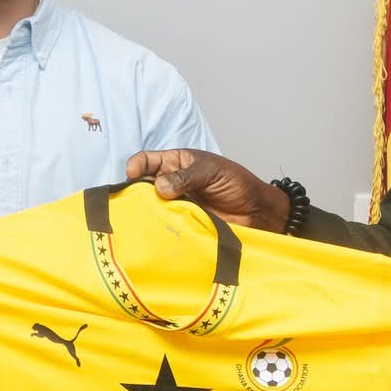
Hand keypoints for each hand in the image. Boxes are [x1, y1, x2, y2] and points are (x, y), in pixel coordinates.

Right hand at [125, 149, 289, 231]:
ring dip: (148, 212)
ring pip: (151, 207)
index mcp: (176, 163)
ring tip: (146, 217)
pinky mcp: (181, 224)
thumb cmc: (237, 183)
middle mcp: (171, 184)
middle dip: (137, 191)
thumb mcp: (210, 171)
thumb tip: (159, 187)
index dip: (136, 165)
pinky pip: (164, 225)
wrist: (257, 211)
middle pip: (143, 186)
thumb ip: (185, 177)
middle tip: (138, 200)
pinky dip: (159, 227)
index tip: (133, 174)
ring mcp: (175, 205)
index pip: (147, 160)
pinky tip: (157, 230)